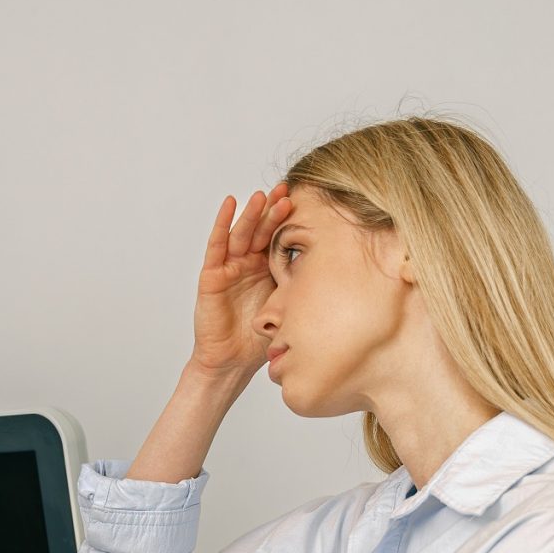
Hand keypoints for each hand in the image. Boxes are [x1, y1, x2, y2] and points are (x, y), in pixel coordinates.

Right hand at [190, 186, 293, 377]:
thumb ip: (300, 288)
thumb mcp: (286, 307)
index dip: (288, 221)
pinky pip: (217, 246)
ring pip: (242, 234)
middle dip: (273, 211)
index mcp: (265, 269)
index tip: (305, 202)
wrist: (232, 362)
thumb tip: (341, 273)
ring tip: (263, 195)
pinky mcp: (212, 276)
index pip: (277, 239)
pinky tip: (230, 205)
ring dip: (252, 214)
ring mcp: (229, 267)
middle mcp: (247, 264)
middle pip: (261, 231)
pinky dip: (222, 224)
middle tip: (287, 190)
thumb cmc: (257, 339)